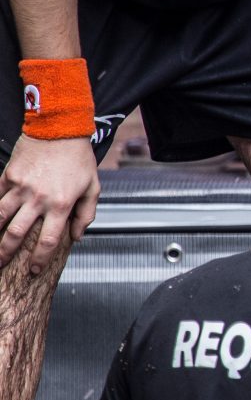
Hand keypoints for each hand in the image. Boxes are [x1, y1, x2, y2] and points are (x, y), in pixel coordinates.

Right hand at [0, 134, 98, 270]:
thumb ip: (86, 214)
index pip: (48, 241)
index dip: (39, 259)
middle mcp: (38, 199)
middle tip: (1, 265)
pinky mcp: (8, 175)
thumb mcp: (93, 187)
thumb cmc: (79, 158)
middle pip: (17, 234)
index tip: (33, 270)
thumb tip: (77, 237)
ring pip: (1, 217)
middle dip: (6, 253)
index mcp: (61, 204)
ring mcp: (20, 187)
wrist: (60, 129)